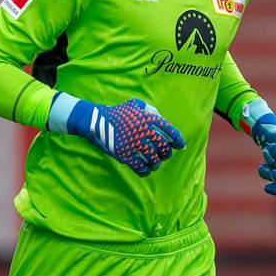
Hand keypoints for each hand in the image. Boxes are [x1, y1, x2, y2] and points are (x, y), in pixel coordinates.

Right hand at [53, 95, 184, 175]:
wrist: (96, 120)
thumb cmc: (117, 112)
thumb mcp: (135, 104)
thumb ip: (149, 110)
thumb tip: (161, 118)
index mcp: (148, 118)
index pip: (170, 130)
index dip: (178, 140)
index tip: (180, 146)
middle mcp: (144, 130)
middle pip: (163, 147)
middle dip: (166, 154)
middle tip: (164, 156)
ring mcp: (134, 143)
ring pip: (153, 159)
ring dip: (156, 163)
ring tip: (154, 164)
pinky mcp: (124, 154)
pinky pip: (140, 166)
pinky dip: (145, 171)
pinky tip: (144, 171)